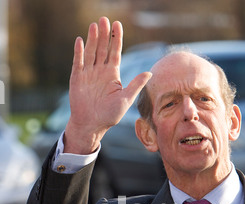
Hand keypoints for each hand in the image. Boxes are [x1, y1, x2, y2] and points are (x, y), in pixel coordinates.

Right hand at [64, 17, 151, 154]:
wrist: (92, 125)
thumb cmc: (110, 115)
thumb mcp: (126, 100)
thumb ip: (136, 85)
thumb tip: (150, 73)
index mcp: (113, 74)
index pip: (115, 52)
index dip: (116, 38)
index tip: (117, 24)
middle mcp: (100, 71)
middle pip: (102, 48)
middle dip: (104, 34)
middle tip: (104, 19)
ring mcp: (88, 74)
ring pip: (91, 52)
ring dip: (92, 39)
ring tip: (94, 25)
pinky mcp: (77, 78)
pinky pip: (78, 62)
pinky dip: (79, 51)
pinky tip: (80, 40)